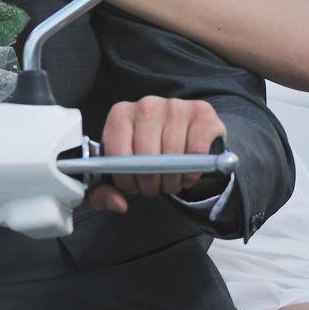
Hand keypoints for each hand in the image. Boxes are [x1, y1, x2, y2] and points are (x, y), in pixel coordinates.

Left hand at [87, 96, 225, 214]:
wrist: (183, 134)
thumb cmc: (148, 153)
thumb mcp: (122, 172)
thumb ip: (107, 192)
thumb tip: (118, 204)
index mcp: (121, 114)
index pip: (117, 152)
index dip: (125, 177)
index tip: (132, 187)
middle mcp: (147, 105)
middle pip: (146, 156)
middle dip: (150, 182)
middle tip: (154, 188)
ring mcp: (175, 106)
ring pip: (172, 156)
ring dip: (172, 180)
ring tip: (170, 182)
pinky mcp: (202, 112)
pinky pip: (197, 151)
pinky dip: (192, 171)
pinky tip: (188, 174)